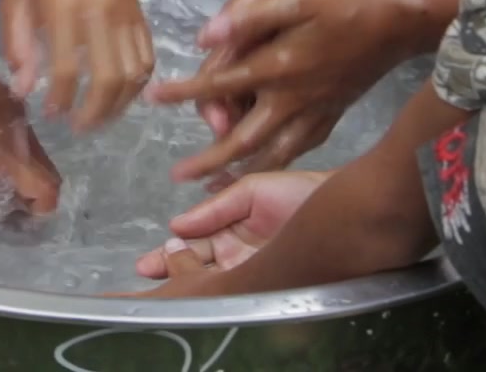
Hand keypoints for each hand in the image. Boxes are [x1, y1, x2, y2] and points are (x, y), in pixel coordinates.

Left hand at [2, 0, 153, 129]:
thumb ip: (17, 43)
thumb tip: (23, 90)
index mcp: (63, 4)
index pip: (66, 67)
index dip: (59, 99)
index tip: (49, 112)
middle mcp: (100, 10)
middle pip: (108, 76)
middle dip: (93, 111)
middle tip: (77, 126)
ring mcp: (125, 11)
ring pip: (134, 71)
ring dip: (118, 104)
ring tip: (98, 117)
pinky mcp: (140, 11)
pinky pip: (148, 55)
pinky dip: (138, 83)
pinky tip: (120, 94)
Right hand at [135, 170, 327, 278]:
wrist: (341, 205)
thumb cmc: (300, 192)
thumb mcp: (251, 191)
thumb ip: (215, 208)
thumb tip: (176, 225)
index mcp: (233, 230)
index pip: (194, 246)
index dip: (170, 255)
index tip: (147, 263)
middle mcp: (239, 254)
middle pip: (198, 268)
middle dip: (170, 274)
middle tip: (144, 279)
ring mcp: (253, 269)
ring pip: (212, 282)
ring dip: (186, 285)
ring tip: (160, 289)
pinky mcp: (268, 281)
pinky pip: (236, 290)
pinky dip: (214, 293)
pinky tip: (194, 295)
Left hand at [153, 0, 440, 181]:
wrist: (406, 21)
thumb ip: (251, 18)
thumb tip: (205, 37)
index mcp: (279, 68)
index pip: (220, 87)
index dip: (184, 93)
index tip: (154, 100)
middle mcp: (294, 100)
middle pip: (242, 141)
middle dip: (209, 161)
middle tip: (179, 177)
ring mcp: (317, 112)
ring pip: (273, 154)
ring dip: (241, 172)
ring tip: (216, 186)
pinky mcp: (335, 114)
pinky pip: (299, 149)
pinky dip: (277, 163)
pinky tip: (268, 165)